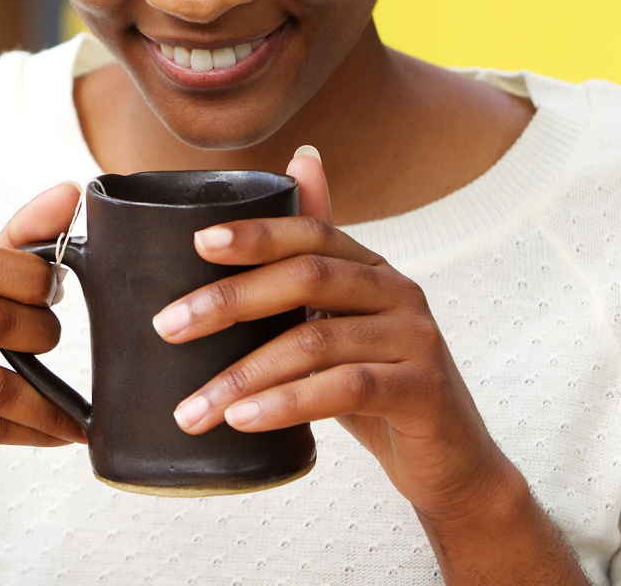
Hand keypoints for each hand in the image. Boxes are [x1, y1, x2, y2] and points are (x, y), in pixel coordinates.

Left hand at [153, 147, 516, 522]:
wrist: (452, 462)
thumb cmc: (382, 388)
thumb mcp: (342, 325)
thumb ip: (312, 265)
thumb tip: (300, 157)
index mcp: (372, 268)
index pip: (312, 233)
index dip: (256, 233)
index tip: (198, 243)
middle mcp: (400, 292)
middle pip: (307, 277)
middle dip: (229, 299)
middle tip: (168, 327)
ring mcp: (417, 339)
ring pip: (316, 341)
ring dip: (243, 375)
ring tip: (193, 407)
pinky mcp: (424, 391)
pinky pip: (346, 389)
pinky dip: (287, 403)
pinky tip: (244, 420)